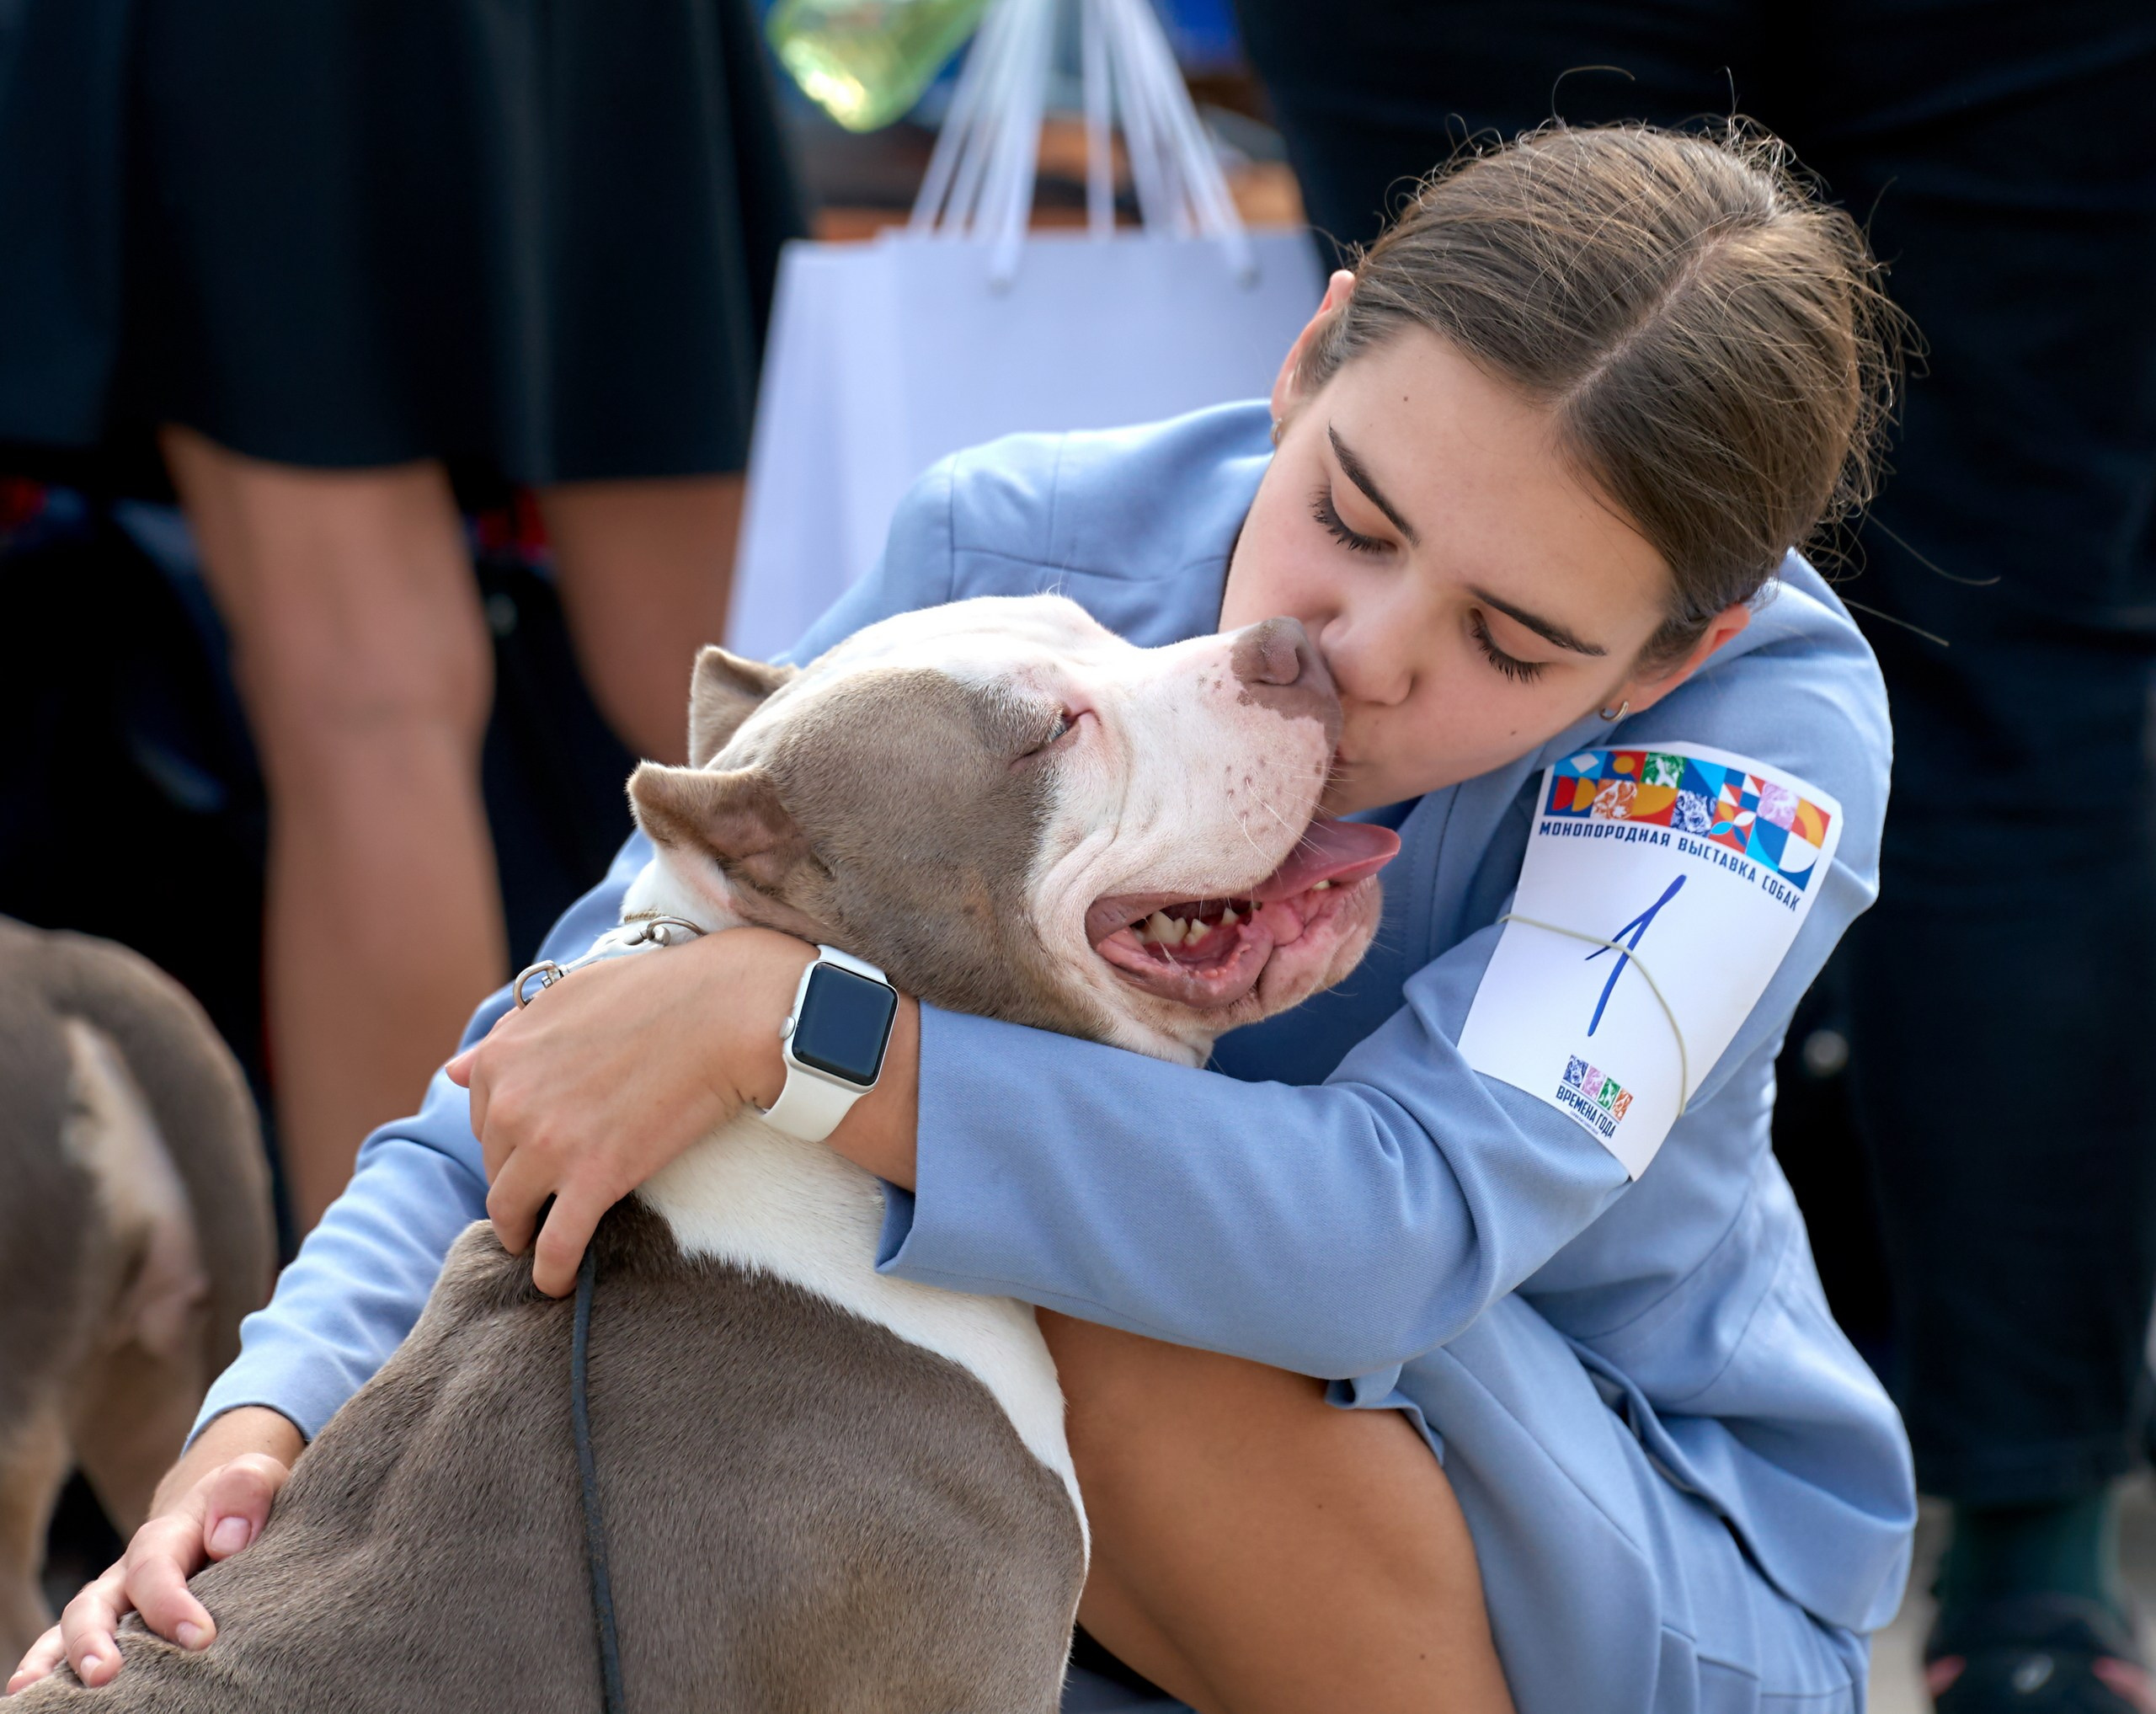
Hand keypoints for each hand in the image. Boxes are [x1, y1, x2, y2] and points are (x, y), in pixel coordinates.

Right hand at [7, 1407, 299, 1693]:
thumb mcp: (258, 1479)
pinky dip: (50, 1666)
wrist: (226, 1510)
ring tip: (45, 1695)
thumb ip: (247, 1491)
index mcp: (167, 1535)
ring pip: (73, 1627)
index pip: (156, 1567)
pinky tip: (35, 1694)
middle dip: (94, 1639)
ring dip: (61, 1660)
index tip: (201, 1638)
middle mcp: (128, 1571)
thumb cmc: (246, 1503)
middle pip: (96, 1603)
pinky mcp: (113, 1627)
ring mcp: (115, 1601)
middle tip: (104, 1674)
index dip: (170, 1602)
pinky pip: (67, 1645)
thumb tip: (226, 1540)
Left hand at [449, 926, 813, 1296]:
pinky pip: (556, 1246)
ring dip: (522, 1232)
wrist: (725, 1011)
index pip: (482, 1119)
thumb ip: (508, 1036)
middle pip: (497, 1165)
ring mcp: (548, 1145)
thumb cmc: (659, 993)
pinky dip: (551, 1273)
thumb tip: (454, 1072)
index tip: (540, 1146)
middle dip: (519, 1179)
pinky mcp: (594, 1179)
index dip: (512, 1137)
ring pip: (511, 1212)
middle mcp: (510, 1102)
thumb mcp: (569, 997)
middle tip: (553, 1188)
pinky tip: (558, 1284)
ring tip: (540, 1242)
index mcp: (502, 1055)